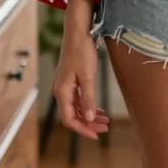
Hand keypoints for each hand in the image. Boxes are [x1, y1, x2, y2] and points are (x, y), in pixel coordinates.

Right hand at [53, 24, 110, 140]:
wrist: (78, 32)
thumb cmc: (81, 51)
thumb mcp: (87, 77)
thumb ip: (88, 98)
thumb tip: (88, 118)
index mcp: (62, 91)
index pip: (69, 119)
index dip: (82, 129)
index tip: (96, 135)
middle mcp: (61, 91)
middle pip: (73, 116)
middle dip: (88, 124)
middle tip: (105, 127)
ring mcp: (66, 86)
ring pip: (77, 108)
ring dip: (90, 116)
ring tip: (105, 120)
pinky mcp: (72, 81)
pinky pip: (78, 100)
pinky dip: (89, 106)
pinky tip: (98, 109)